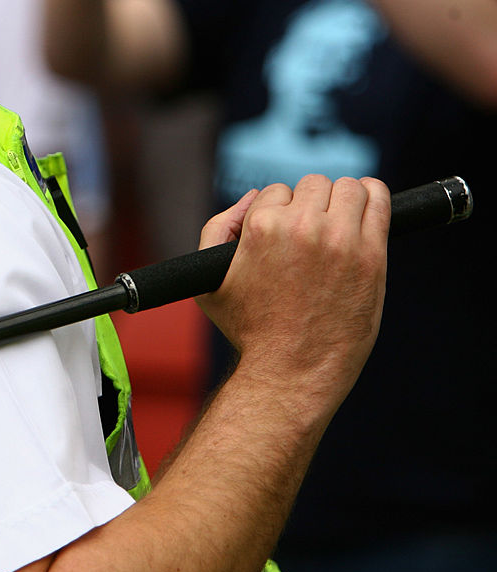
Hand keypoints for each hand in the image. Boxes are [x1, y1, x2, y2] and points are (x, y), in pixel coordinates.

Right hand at [197, 175, 389, 403]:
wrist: (290, 370)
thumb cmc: (249, 330)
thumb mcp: (209, 284)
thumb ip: (218, 228)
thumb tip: (254, 197)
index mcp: (261, 228)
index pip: (274, 192)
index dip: (277, 215)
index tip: (282, 239)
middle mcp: (302, 227)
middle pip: (311, 185)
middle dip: (308, 206)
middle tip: (309, 238)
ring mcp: (340, 239)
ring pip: (347, 187)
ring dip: (341, 201)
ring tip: (337, 226)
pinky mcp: (371, 254)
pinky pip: (378, 199)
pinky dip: (371, 197)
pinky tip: (363, 211)